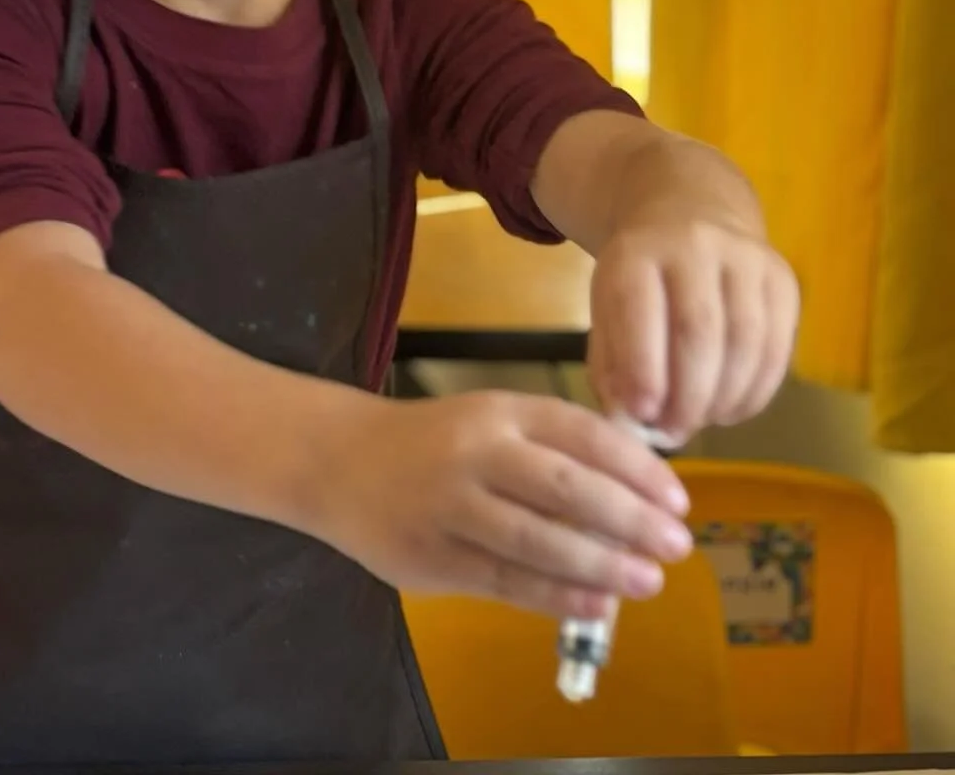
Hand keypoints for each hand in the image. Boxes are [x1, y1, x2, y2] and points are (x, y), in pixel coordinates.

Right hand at [308, 391, 692, 620]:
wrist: (337, 461)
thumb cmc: (432, 442)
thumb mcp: (489, 421)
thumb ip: (551, 449)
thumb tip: (637, 497)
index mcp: (498, 410)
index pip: (581, 433)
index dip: (637, 468)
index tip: (678, 501)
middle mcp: (475, 451)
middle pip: (566, 487)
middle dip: (630, 520)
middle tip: (676, 547)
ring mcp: (450, 505)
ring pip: (538, 540)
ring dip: (601, 566)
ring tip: (645, 582)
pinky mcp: (432, 556)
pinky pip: (506, 581)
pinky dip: (556, 596)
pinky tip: (595, 605)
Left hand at [587, 213, 799, 443]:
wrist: (689, 208)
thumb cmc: (639, 275)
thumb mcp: (606, 305)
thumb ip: (610, 364)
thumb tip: (629, 423)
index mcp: (636, 253)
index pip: (640, 312)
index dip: (643, 370)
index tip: (642, 416)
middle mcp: (693, 247)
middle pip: (699, 332)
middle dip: (688, 395)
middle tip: (675, 431)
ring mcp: (745, 258)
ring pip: (745, 341)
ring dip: (725, 397)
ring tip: (702, 421)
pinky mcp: (782, 278)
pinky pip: (778, 346)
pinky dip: (757, 390)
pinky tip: (733, 408)